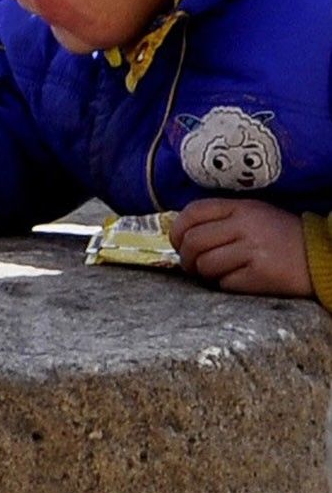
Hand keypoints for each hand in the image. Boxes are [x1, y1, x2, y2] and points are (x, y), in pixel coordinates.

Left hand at [167, 198, 316, 296]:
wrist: (323, 257)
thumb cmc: (282, 238)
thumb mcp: (254, 216)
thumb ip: (220, 220)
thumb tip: (181, 235)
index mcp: (241, 207)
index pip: (192, 212)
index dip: (176, 230)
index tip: (178, 244)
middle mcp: (246, 225)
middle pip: (192, 242)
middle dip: (186, 258)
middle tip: (194, 266)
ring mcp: (253, 249)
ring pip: (205, 265)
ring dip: (206, 274)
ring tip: (220, 273)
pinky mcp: (260, 274)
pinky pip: (224, 283)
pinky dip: (227, 285)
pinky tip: (241, 280)